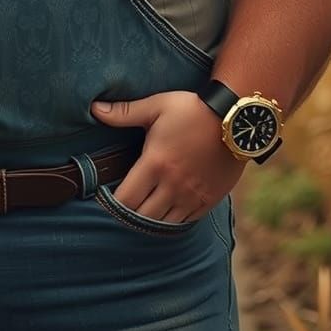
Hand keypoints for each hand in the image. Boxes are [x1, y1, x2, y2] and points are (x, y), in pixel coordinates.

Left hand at [91, 90, 245, 221]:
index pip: (126, 199)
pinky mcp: (209, 200)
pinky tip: (164, 212)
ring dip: (150, 220)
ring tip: (141, 210)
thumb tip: (94, 108)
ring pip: (163, 224)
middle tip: (121, 206)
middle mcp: (173, 185)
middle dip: (128, 214)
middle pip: (142, 217)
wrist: (235, 119)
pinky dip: (172, 221)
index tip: (105, 198)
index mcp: (155, 164)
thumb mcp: (156, 106)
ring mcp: (192, 196)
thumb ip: (124, 113)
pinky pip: (185, 222)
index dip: (112, 203)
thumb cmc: (192, 109)